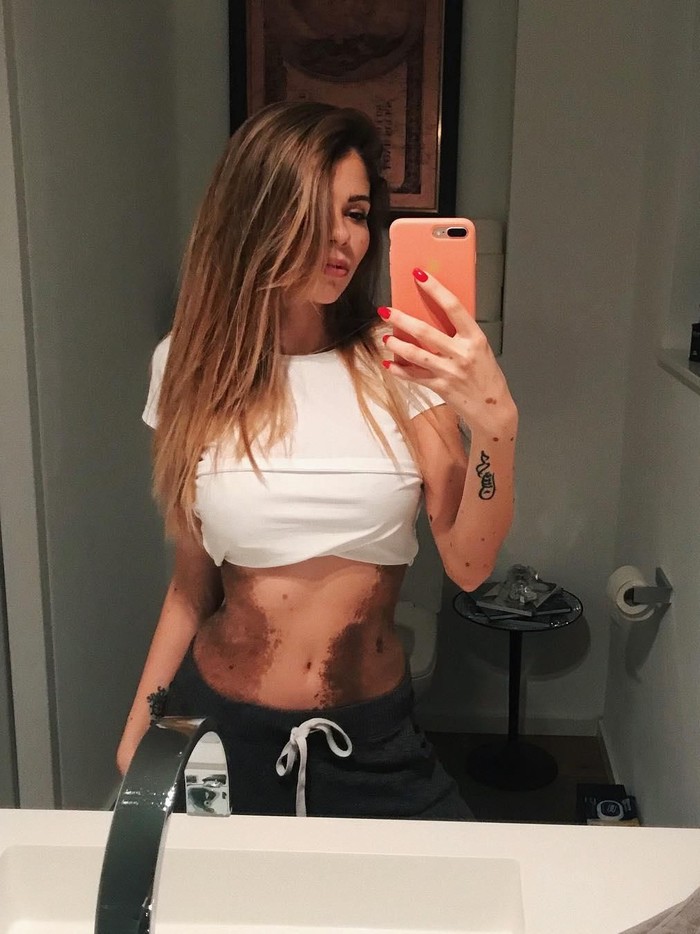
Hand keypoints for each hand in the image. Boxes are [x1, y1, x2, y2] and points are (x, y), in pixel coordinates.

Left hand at [379, 269, 516, 432]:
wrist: (493, 409)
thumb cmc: (487, 375)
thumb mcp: (480, 349)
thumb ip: (461, 335)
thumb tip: (435, 317)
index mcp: (475, 338)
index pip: (453, 307)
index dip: (435, 289)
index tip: (419, 275)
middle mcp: (462, 353)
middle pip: (426, 331)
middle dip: (402, 320)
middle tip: (385, 310)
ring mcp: (450, 371)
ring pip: (416, 354)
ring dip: (396, 345)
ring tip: (385, 337)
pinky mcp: (440, 387)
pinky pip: (415, 376)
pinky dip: (399, 371)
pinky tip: (388, 364)